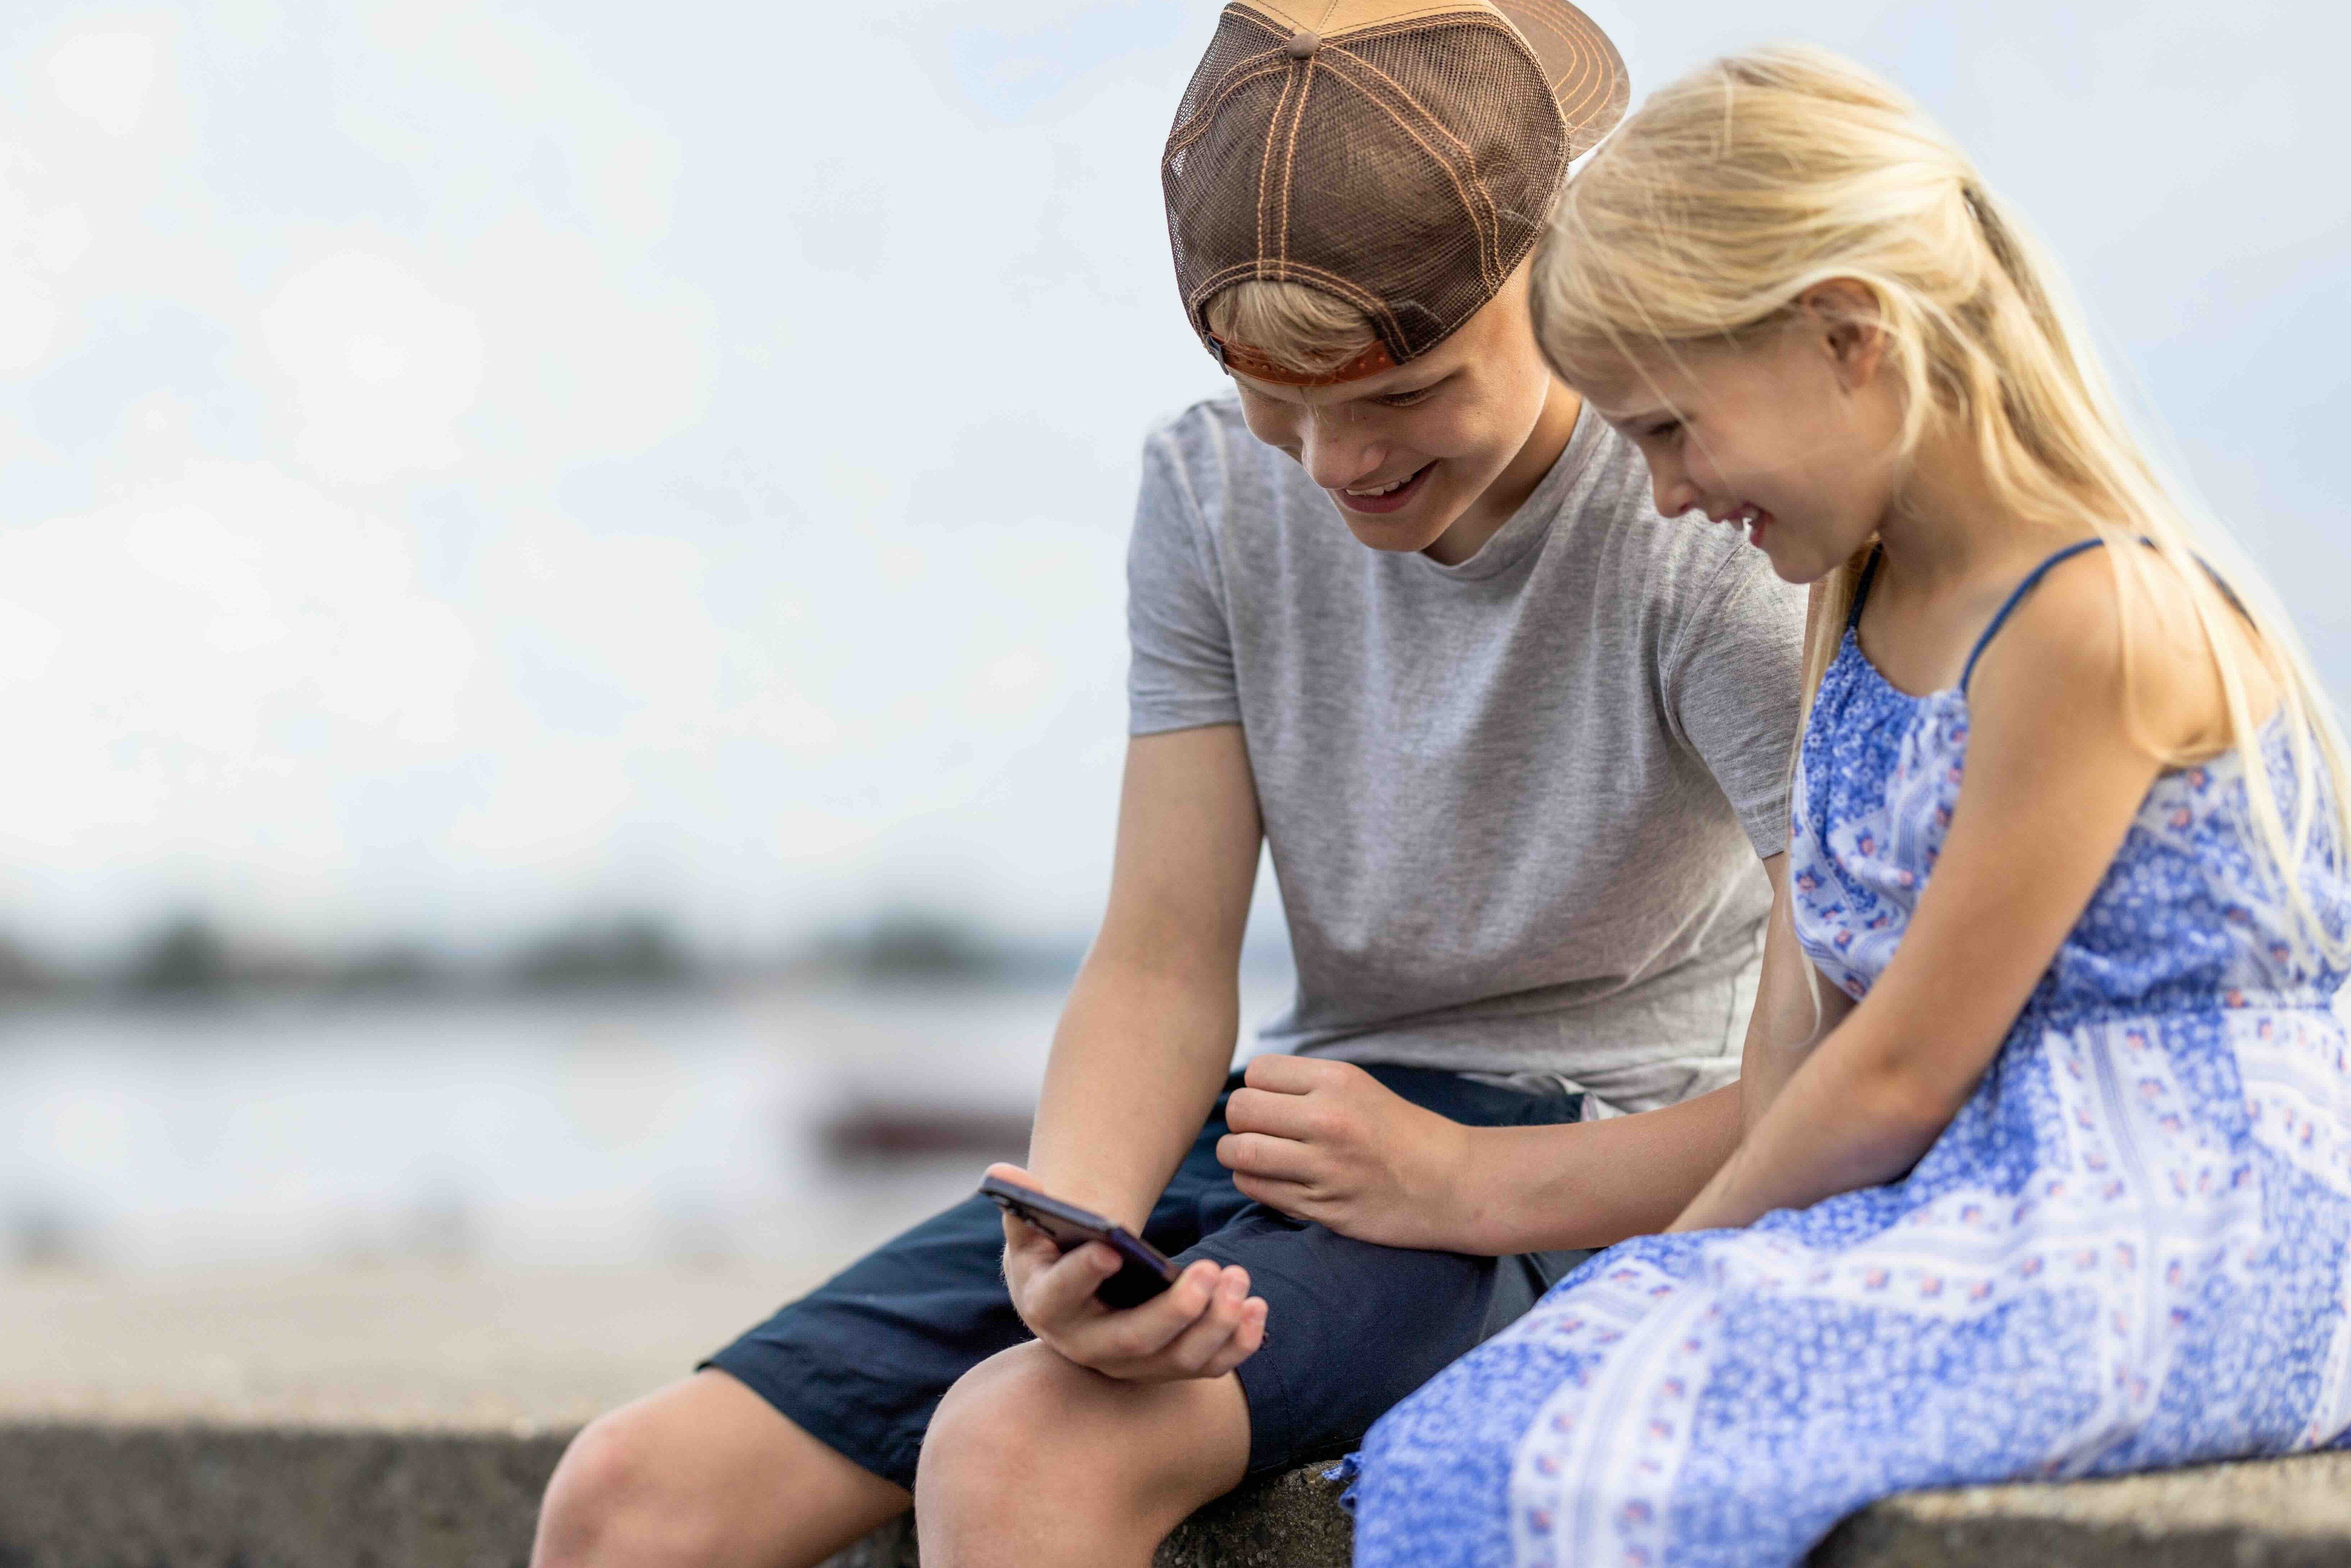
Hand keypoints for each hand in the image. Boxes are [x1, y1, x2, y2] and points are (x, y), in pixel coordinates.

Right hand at [987, 1164, 1267, 1382]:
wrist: (1071, 1298)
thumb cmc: (1052, 1255)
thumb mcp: (1030, 1231)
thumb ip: (1024, 1204)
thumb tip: (1004, 1173)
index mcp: (1047, 1307)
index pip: (1063, 1295)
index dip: (1083, 1273)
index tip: (1112, 1246)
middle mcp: (1088, 1347)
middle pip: (1134, 1341)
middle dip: (1177, 1310)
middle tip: (1213, 1270)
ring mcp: (1130, 1365)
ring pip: (1177, 1360)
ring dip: (1216, 1325)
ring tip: (1240, 1279)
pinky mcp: (1166, 1368)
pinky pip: (1207, 1367)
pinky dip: (1238, 1345)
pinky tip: (1258, 1309)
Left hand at [1215, 1056, 1478, 1251]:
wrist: (1453, 1184)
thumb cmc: (1403, 1133)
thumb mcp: (1359, 1087)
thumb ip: (1305, 1085)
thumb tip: (1247, 1090)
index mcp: (1338, 1081)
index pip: (1257, 1072)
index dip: (1256, 1087)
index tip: (1271, 1102)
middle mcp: (1328, 1120)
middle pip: (1240, 1110)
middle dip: (1240, 1121)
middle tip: (1257, 1130)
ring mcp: (1323, 1166)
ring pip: (1239, 1153)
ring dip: (1238, 1155)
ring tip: (1256, 1157)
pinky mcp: (1321, 1206)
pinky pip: (1256, 1189)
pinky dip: (1253, 1183)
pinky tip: (1272, 1180)